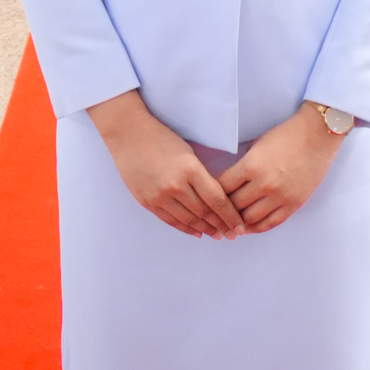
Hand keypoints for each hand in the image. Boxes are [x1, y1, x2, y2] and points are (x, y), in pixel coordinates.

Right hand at [88, 91, 245, 238]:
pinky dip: (186, 228)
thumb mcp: (188, 152)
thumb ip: (201, 175)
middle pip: (204, 213)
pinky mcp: (147, 202)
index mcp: (190, 169)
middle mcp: (176, 186)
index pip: (217, 200)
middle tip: (233, 234)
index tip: (240, 226)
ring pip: (188, 220)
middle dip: (221, 226)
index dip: (230, 216)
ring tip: (218, 235)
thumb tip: (217, 198)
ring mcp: (160, 196)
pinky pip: (171, 220)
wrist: (128, 134)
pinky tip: (197, 232)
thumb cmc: (161, 137)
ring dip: (206, 229)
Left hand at [220, 105, 341, 233]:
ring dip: (237, 222)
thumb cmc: (285, 135)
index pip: (222, 188)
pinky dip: (256, 228)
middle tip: (215, 214)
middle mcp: (263, 184)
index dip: (211, 194)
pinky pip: (270, 223)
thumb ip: (242, 165)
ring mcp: (280, 197)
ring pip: (250, 219)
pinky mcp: (293, 204)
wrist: (317, 135)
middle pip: (233, 206)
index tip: (207, 198)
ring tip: (230, 223)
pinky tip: (249, 227)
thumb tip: (227, 182)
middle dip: (222, 210)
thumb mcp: (256, 145)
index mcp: (251, 166)